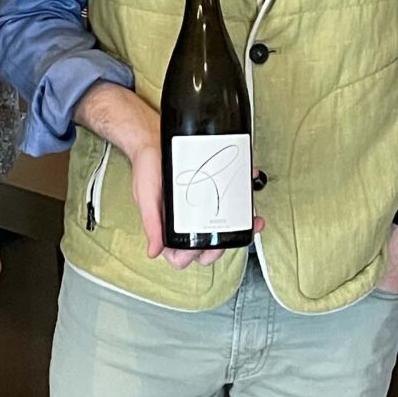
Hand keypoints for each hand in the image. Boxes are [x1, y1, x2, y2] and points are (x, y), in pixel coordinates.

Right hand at [76, 81, 259, 269]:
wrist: (154, 140)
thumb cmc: (147, 170)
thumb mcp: (146, 198)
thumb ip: (151, 224)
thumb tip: (153, 251)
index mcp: (167, 229)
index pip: (182, 256)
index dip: (194, 256)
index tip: (202, 246)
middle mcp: (185, 222)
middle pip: (206, 247)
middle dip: (221, 247)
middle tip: (228, 236)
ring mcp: (200, 209)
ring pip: (221, 228)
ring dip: (239, 227)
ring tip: (251, 221)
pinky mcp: (211, 192)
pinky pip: (228, 201)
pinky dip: (242, 199)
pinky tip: (248, 192)